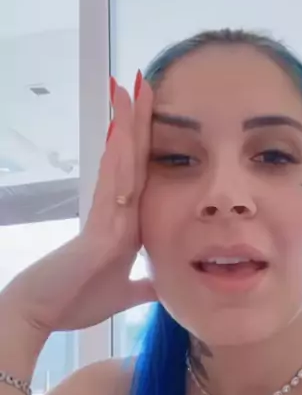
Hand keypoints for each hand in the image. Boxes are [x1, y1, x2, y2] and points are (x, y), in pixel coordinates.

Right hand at [2, 74, 156, 334]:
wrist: (44, 313)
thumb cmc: (77, 300)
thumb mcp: (124, 294)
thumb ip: (143, 286)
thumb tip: (162, 284)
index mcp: (126, 224)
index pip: (142, 175)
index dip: (150, 143)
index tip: (160, 113)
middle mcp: (116, 212)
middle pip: (132, 158)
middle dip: (139, 120)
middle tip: (144, 81)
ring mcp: (105, 215)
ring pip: (121, 162)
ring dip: (127, 126)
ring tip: (131, 89)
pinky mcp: (96, 227)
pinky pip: (111, 188)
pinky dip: (118, 160)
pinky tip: (123, 133)